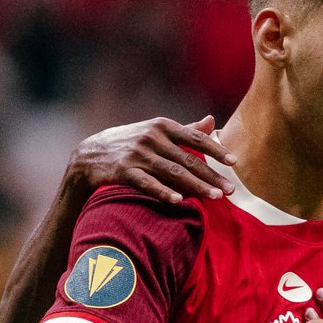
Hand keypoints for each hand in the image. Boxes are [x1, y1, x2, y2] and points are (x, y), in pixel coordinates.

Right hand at [68, 116, 236, 204]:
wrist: (88, 156)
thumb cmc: (128, 144)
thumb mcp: (154, 132)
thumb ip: (184, 130)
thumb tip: (211, 120)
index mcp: (162, 126)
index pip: (195, 138)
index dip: (216, 150)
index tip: (234, 163)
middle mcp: (152, 138)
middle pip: (188, 159)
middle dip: (211, 176)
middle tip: (230, 191)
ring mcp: (137, 154)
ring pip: (173, 173)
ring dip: (196, 187)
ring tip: (215, 198)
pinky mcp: (124, 171)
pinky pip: (148, 184)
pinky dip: (164, 193)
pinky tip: (179, 202)